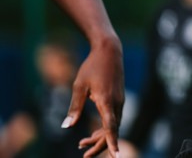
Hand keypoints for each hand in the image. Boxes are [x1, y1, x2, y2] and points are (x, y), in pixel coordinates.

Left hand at [67, 38, 123, 157]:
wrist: (109, 50)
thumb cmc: (92, 66)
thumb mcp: (79, 86)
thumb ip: (74, 107)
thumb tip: (66, 127)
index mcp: (107, 101)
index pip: (111, 127)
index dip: (112, 142)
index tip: (117, 155)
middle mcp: (117, 103)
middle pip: (112, 130)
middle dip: (99, 144)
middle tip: (83, 154)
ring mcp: (120, 101)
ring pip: (114, 125)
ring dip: (100, 136)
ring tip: (82, 143)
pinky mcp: (118, 99)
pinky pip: (114, 118)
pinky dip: (105, 127)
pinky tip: (93, 130)